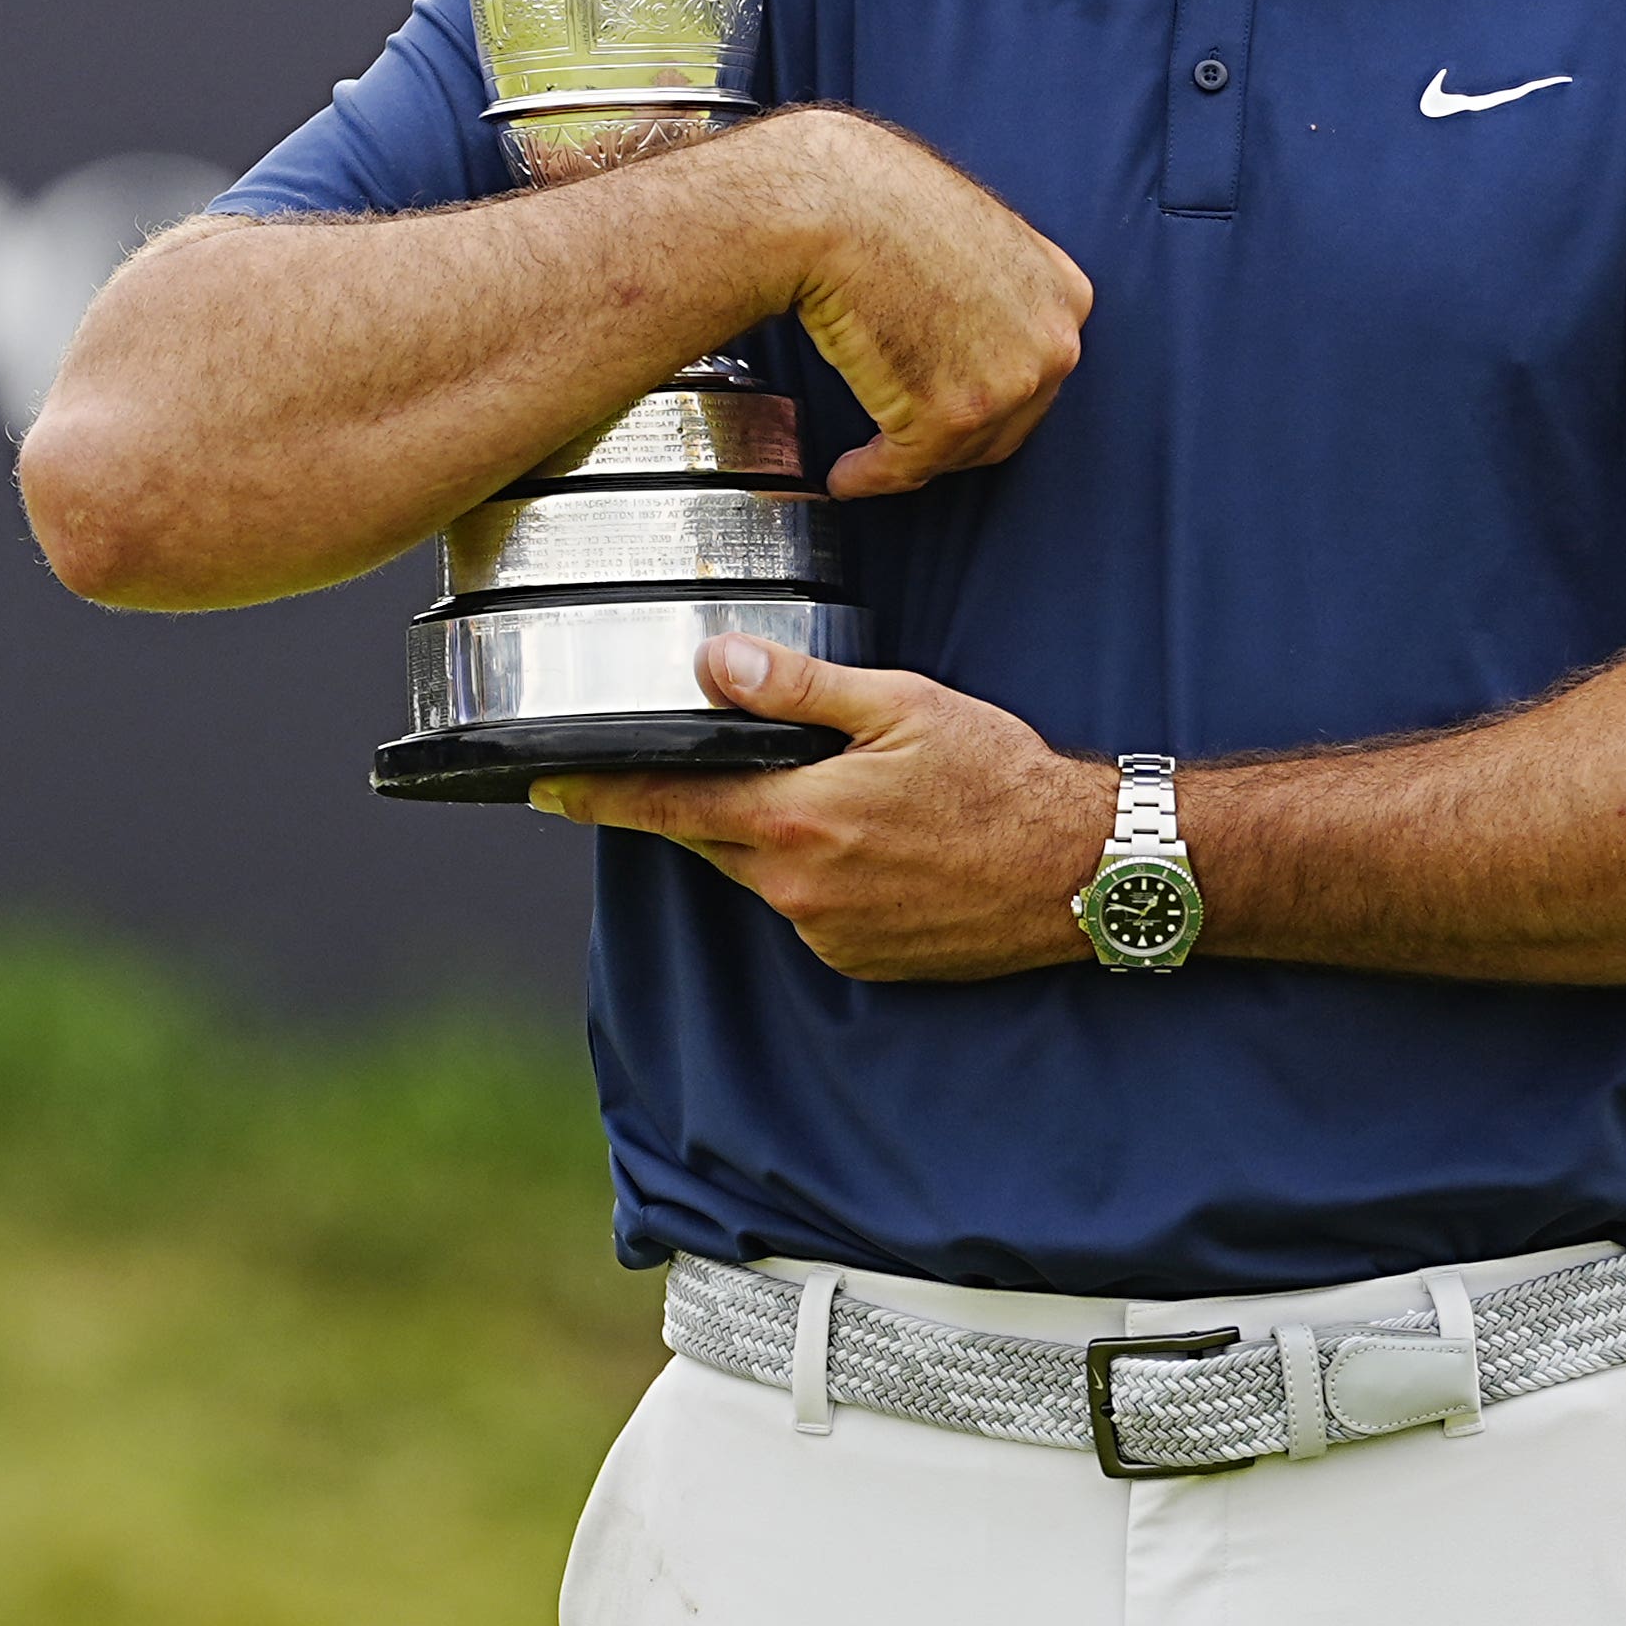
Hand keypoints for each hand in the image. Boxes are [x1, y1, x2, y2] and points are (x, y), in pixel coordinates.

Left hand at [535, 636, 1110, 981]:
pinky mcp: (859, 961)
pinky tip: (870, 844)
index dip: (596, 794)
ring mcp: (826, 933)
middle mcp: (796, 888)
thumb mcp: (901, 706)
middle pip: (707, 837)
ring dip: (767, 834)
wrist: (1083, 872)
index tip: (542, 786)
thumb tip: (713, 663)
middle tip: (694, 765)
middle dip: (690, 802)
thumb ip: (798, 688)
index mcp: (796, 819)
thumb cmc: (1002, 780)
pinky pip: (806, 909)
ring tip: (831, 796)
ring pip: (759, 872)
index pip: (666, 804)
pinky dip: (814, 873)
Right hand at [758, 113, 1090, 500]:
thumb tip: (968, 334)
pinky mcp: (950, 418)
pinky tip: (846, 475)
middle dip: (954, 437)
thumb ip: (995, 290)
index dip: (986, 396)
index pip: (1036, 373)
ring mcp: (1007, 384)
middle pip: (1006, 423)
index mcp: (1066, 296)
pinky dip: (870, 478)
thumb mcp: (977, 236)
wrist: (836, 205)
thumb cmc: (884, 203)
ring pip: (957, 451)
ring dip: (909, 459)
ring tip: (868, 459)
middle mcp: (1052, 344)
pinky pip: (905, 467)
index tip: (951, 408)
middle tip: (907, 439)